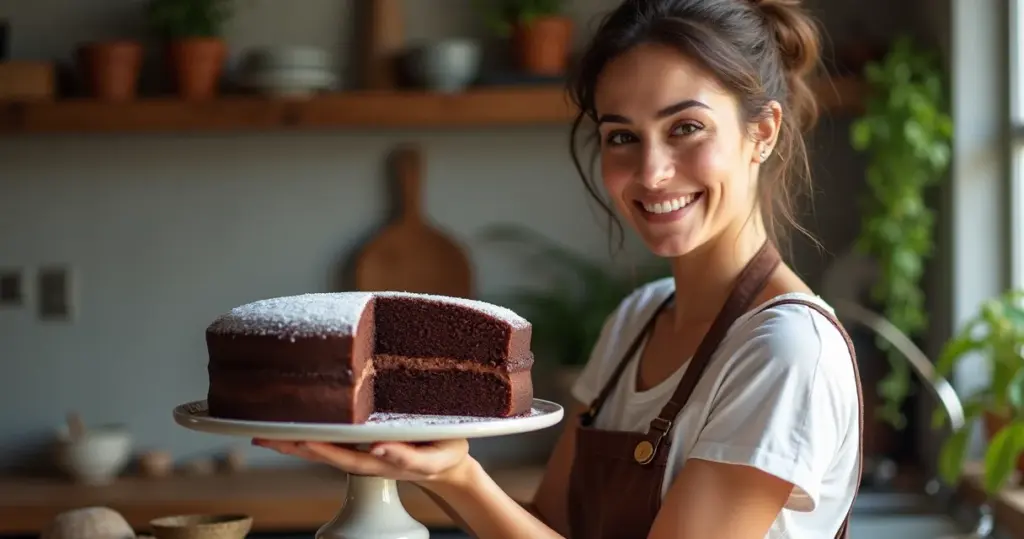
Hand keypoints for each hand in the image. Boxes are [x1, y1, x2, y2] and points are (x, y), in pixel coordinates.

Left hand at [251, 438, 473, 485]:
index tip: (300, 440)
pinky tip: (289, 426)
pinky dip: (306, 434)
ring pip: (321, 449)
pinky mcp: (359, 445)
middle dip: (292, 446)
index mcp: (380, 462)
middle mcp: (364, 459)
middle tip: (262, 435)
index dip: (322, 449)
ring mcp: (359, 453)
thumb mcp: (434, 457)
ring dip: (291, 442)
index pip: (345, 457)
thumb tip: (377, 447)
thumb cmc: (444, 454)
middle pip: (322, 454)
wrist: (446, 464)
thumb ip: (407, 456)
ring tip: (262, 432)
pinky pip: (329, 440)